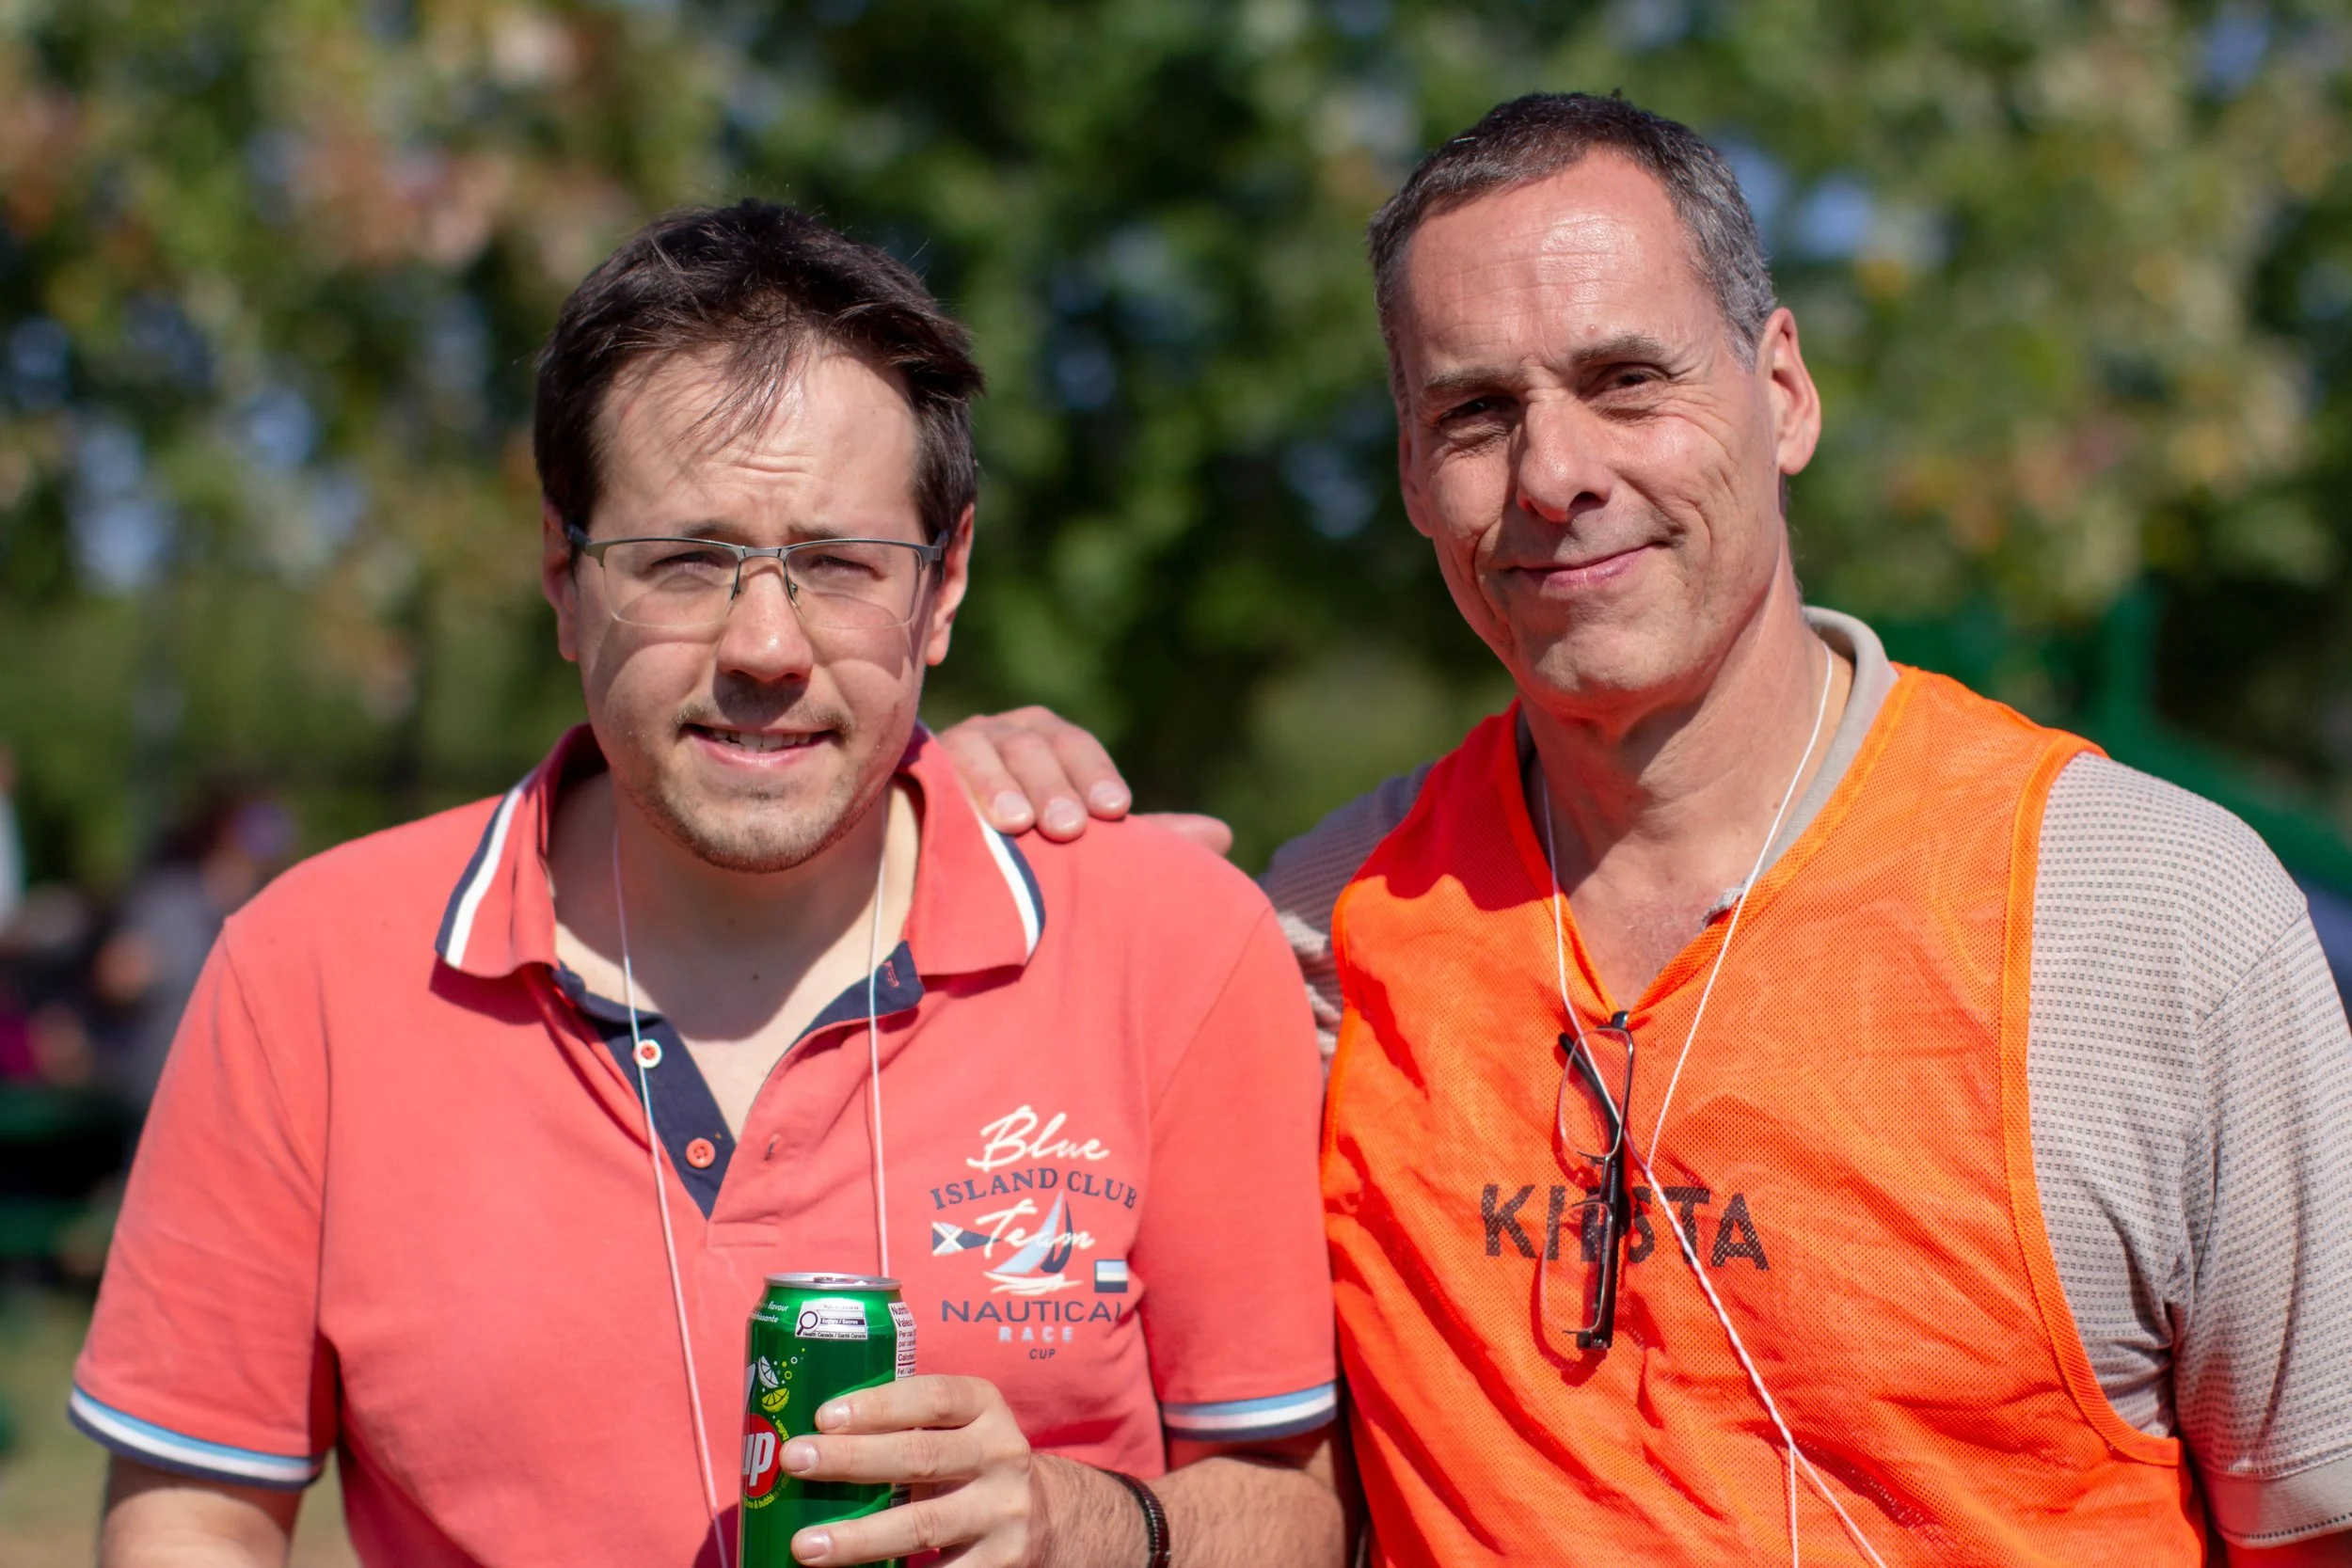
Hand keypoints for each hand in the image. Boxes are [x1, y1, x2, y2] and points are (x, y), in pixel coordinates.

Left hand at [784, 1375, 1041, 1565]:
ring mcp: (1003, 1513)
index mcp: (985, 1407)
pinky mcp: (1000, 1563)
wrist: (1040, 1516)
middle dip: (852, 1460)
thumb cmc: (965, 1463)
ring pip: (922, 1525)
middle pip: (921, 1457)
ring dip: (858, 1538)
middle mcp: (1001, 1455)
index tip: (823, 1416)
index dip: (878, 1405)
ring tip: (806, 1546)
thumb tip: (807, 1437)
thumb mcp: (954, 1429)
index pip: (933, 1397)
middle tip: (795, 1462)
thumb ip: (905, 1426)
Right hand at [936, 707, 1233, 856]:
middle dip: (1055, 786)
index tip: (1116, 812)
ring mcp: (959, 743)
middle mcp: (1005, 733)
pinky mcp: (920, 763)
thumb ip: (1146, 842)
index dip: (1097, 776)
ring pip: (985, 751)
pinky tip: (965, 817)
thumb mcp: (1091, 849)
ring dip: (1002, 786)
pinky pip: (937, 766)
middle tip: (1070, 828)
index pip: (1076, 747)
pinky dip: (955, 787)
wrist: (946, 875)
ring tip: (1018, 826)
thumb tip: (1222, 835)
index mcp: (1050, 742)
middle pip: (1034, 747)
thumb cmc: (1032, 857)